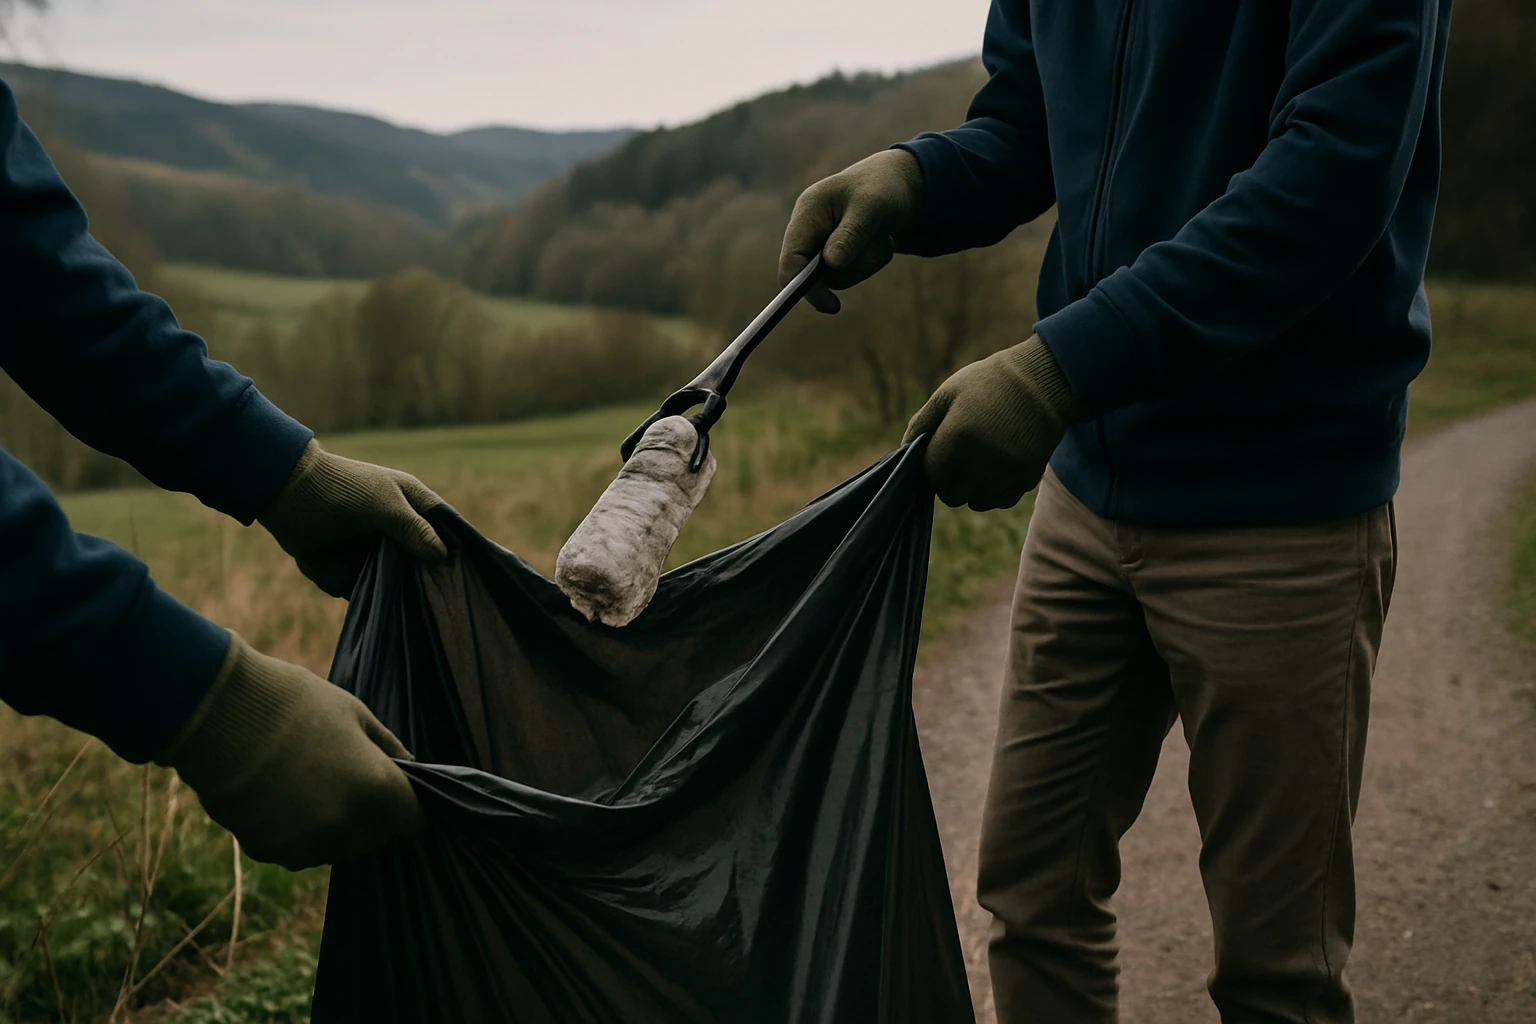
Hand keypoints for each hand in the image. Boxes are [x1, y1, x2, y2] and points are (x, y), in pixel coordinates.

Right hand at [156, 633, 422, 870]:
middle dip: (371, 818)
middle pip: (375, 839)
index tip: (397, 797)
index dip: (407, 809)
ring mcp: (306, 843)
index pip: (412, 821)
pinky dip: (297, 834)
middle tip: (349, 783)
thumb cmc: (294, 703)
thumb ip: (388, 749)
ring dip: (334, 829)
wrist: (219, 713)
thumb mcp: (355, 714)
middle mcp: (347, 825)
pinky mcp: (269, 851)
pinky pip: (298, 852)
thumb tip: (410, 767)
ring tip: (312, 787)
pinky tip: (282, 799)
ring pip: (337, 849)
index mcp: (377, 789)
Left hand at [259, 440, 446, 596]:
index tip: (456, 575)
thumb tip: (446, 559)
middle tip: (404, 582)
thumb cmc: (341, 489)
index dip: (453, 548)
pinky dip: (343, 583)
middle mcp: (394, 526)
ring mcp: (370, 545)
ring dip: (372, 582)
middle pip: (418, 560)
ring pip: (385, 577)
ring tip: (357, 573)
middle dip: (409, 575)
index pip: (445, 527)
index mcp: (411, 503)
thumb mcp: (385, 506)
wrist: (284, 491)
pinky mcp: (346, 562)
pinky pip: (355, 583)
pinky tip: (335, 573)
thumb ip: (417, 530)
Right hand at [778, 148, 923, 312]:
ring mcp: (824, 242)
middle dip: (850, 266)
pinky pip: (851, 273)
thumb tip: (831, 264)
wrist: (902, 183)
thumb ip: (850, 235)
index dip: (802, 286)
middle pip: (813, 274)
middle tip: (880, 247)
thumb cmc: (884, 187)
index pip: (791, 259)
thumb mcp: (871, 208)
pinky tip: (881, 238)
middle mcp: (811, 229)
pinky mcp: (839, 252)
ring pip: (837, 277)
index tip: (830, 304)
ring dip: (866, 262)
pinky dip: (871, 261)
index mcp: (808, 212)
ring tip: (883, 234)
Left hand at [903, 336, 1078, 510]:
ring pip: (978, 502)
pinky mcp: (1027, 477)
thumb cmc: (988, 383)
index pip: (931, 477)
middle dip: (950, 482)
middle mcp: (980, 461)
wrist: (1043, 380)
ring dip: (973, 489)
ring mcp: (1006, 472)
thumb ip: (922, 423)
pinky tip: (998, 468)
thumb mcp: (948, 393)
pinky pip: (1003, 500)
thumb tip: (903, 450)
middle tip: (959, 461)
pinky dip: (997, 491)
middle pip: (952, 495)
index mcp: (956, 438)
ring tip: (979, 464)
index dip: (931, 469)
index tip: (939, 457)